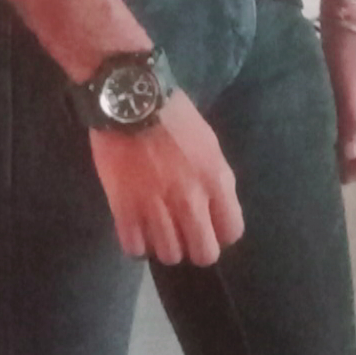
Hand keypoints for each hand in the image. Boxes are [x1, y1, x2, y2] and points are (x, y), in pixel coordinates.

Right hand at [89, 87, 243, 266]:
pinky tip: (135, 230)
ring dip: (164, 246)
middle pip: (203, 253)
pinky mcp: (124, 207)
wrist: (131, 99)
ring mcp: (156, 206)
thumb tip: (214, 208)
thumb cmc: (174, 115)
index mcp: (216, 180)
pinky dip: (136, 244)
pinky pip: (134, 247)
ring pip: (169, 255)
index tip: (210, 227)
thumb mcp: (209, 144)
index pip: (231, 231)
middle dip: (195, 249)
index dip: (221, 234)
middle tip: (183, 237)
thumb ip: (215, 179)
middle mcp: (190, 200)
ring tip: (157, 231)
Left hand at [320, 20, 355, 181]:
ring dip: (355, 157)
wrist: (346, 18)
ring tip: (329, 163)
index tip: (339, 178)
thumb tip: (351, 156)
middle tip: (330, 175)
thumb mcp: (344, 83)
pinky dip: (351, 143)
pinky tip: (332, 144)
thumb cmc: (345, 49)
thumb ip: (350, 118)